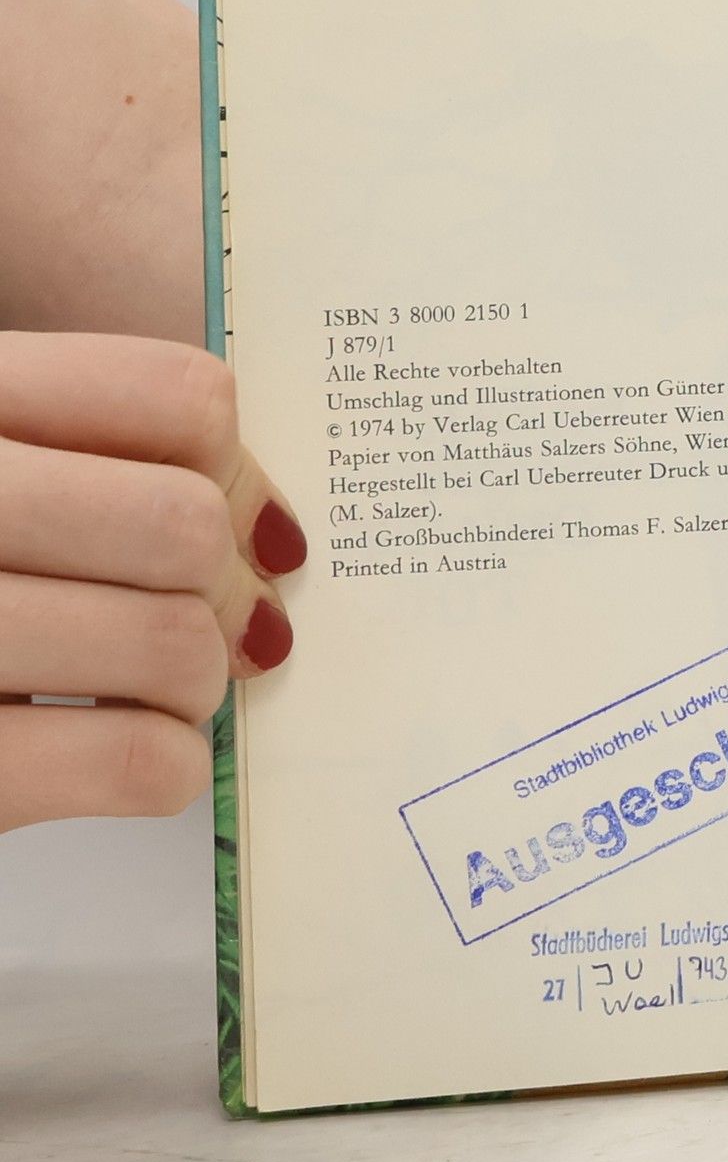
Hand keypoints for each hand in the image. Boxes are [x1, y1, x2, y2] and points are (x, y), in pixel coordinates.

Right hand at [0, 332, 304, 830]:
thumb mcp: (7, 472)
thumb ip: (108, 464)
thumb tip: (268, 537)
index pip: (179, 397)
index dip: (235, 472)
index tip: (232, 524)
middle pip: (184, 526)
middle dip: (226, 591)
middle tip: (213, 626)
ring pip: (172, 643)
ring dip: (197, 682)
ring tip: (158, 691)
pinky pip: (135, 758)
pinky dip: (168, 764)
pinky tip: (133, 753)